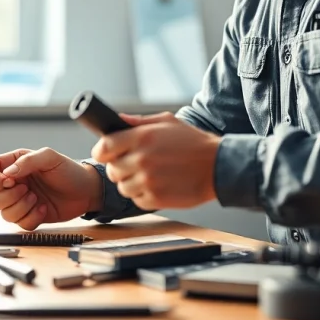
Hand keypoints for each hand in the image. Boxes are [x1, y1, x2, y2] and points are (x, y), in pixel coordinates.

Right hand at [0, 147, 102, 229]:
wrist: (85, 191)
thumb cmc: (68, 170)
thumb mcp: (49, 158)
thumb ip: (28, 161)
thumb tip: (8, 173)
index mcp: (13, 164)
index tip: (7, 181)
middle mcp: (12, 184)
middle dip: (8, 196)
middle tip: (27, 189)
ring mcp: (19, 202)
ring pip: (3, 213)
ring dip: (20, 207)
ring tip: (36, 198)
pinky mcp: (28, 216)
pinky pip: (20, 224)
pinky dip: (31, 218)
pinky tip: (43, 209)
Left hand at [91, 112, 221, 210]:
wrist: (219, 166)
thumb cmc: (194, 142)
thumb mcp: (168, 122)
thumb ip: (139, 122)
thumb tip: (117, 120)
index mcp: (141, 137)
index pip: (104, 147)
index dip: (101, 152)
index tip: (104, 154)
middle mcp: (141, 159)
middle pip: (111, 170)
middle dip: (119, 168)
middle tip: (133, 165)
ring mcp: (148, 181)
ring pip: (122, 187)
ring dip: (131, 183)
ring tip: (148, 176)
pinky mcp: (156, 199)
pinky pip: (137, 200)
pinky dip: (143, 195)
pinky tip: (157, 185)